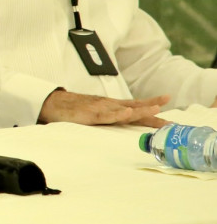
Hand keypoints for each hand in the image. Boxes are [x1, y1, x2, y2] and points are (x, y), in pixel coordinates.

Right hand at [38, 89, 169, 127]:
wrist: (53, 103)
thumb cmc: (73, 109)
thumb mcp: (95, 111)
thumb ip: (108, 116)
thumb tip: (121, 122)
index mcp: (111, 105)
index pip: (135, 104)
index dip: (151, 103)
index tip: (167, 101)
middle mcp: (109, 105)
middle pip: (135, 108)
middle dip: (153, 111)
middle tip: (171, 119)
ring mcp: (100, 109)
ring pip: (124, 110)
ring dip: (140, 110)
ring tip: (156, 109)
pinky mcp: (90, 115)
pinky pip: (106, 116)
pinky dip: (118, 114)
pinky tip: (127, 113)